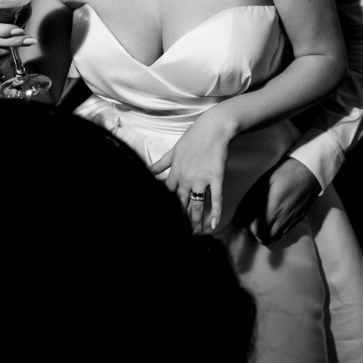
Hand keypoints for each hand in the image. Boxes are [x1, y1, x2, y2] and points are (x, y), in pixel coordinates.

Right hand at [0, 14, 33, 77]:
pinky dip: (1, 60)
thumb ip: (12, 21)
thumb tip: (28, 14)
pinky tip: (4, 55)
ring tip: (12, 48)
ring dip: (7, 50)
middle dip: (12, 40)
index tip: (20, 31)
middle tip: (26, 40)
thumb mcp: (3, 24)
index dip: (4, 29)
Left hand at [149, 111, 236, 234]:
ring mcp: (201, 179)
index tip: (164, 219)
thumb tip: (147, 171)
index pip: (167, 195)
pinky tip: (213, 225)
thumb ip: (161, 164)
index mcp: (175, 173)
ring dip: (196, 221)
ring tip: (196, 234)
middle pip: (181, 203)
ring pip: (197, 205)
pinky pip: (216, 198)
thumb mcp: (174, 150)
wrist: (213, 128)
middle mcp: (186, 179)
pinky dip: (216, 212)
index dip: (165, 207)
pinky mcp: (216, 178)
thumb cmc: (194, 137)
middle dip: (180, 219)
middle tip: (180, 233)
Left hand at [250, 158, 320, 244]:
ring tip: (268, 219)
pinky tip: (279, 216)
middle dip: (260, 233)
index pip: (259, 232)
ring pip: (278, 236)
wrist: (309, 171)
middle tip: (257, 221)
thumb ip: (253, 200)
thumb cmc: (285, 173)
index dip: (252, 229)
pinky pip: (288, 230)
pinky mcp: (300, 217)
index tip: (251, 220)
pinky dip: (281, 228)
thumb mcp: (264, 183)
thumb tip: (245, 212)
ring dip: (271, 231)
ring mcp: (293, 219)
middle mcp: (283, 218)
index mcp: (272, 210)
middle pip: (268, 238)